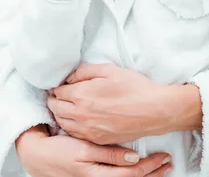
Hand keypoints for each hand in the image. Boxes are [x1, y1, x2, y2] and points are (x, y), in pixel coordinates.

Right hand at [15, 125, 171, 176]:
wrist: (38, 157)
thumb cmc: (59, 150)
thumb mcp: (83, 150)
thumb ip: (108, 154)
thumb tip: (133, 157)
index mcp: (99, 175)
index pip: (132, 173)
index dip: (150, 166)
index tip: (163, 156)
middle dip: (152, 172)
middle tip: (167, 161)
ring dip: (146, 174)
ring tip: (160, 166)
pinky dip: (132, 174)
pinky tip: (139, 169)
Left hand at [48, 63, 201, 144]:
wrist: (153, 110)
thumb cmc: (134, 87)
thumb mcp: (109, 70)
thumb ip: (85, 71)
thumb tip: (70, 77)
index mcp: (83, 94)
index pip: (58, 91)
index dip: (58, 86)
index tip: (62, 84)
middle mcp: (81, 114)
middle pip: (55, 107)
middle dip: (55, 99)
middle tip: (60, 93)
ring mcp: (88, 130)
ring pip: (62, 122)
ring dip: (60, 113)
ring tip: (66, 105)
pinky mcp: (96, 139)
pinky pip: (74, 133)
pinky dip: (70, 125)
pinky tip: (77, 118)